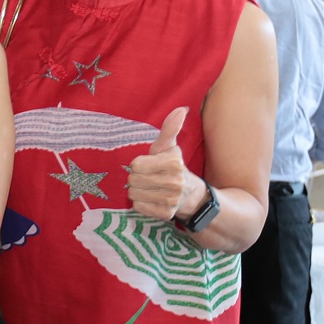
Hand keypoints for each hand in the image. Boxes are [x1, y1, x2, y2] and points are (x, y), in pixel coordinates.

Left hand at [127, 106, 193, 221]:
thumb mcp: (170, 148)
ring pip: (133, 194)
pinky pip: (137, 206)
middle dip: (137, 178)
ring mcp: (171, 200)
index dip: (139, 164)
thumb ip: (170, 129)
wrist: (191, 196)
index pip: (135, 165)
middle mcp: (174, 183)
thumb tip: (181, 109)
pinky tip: (152, 199)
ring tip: (151, 188)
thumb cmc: (173, 167)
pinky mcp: (165, 214)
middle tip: (150, 178)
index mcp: (174, 164)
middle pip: (132, 180)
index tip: (149, 165)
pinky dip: (141, 203)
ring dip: (138, 191)